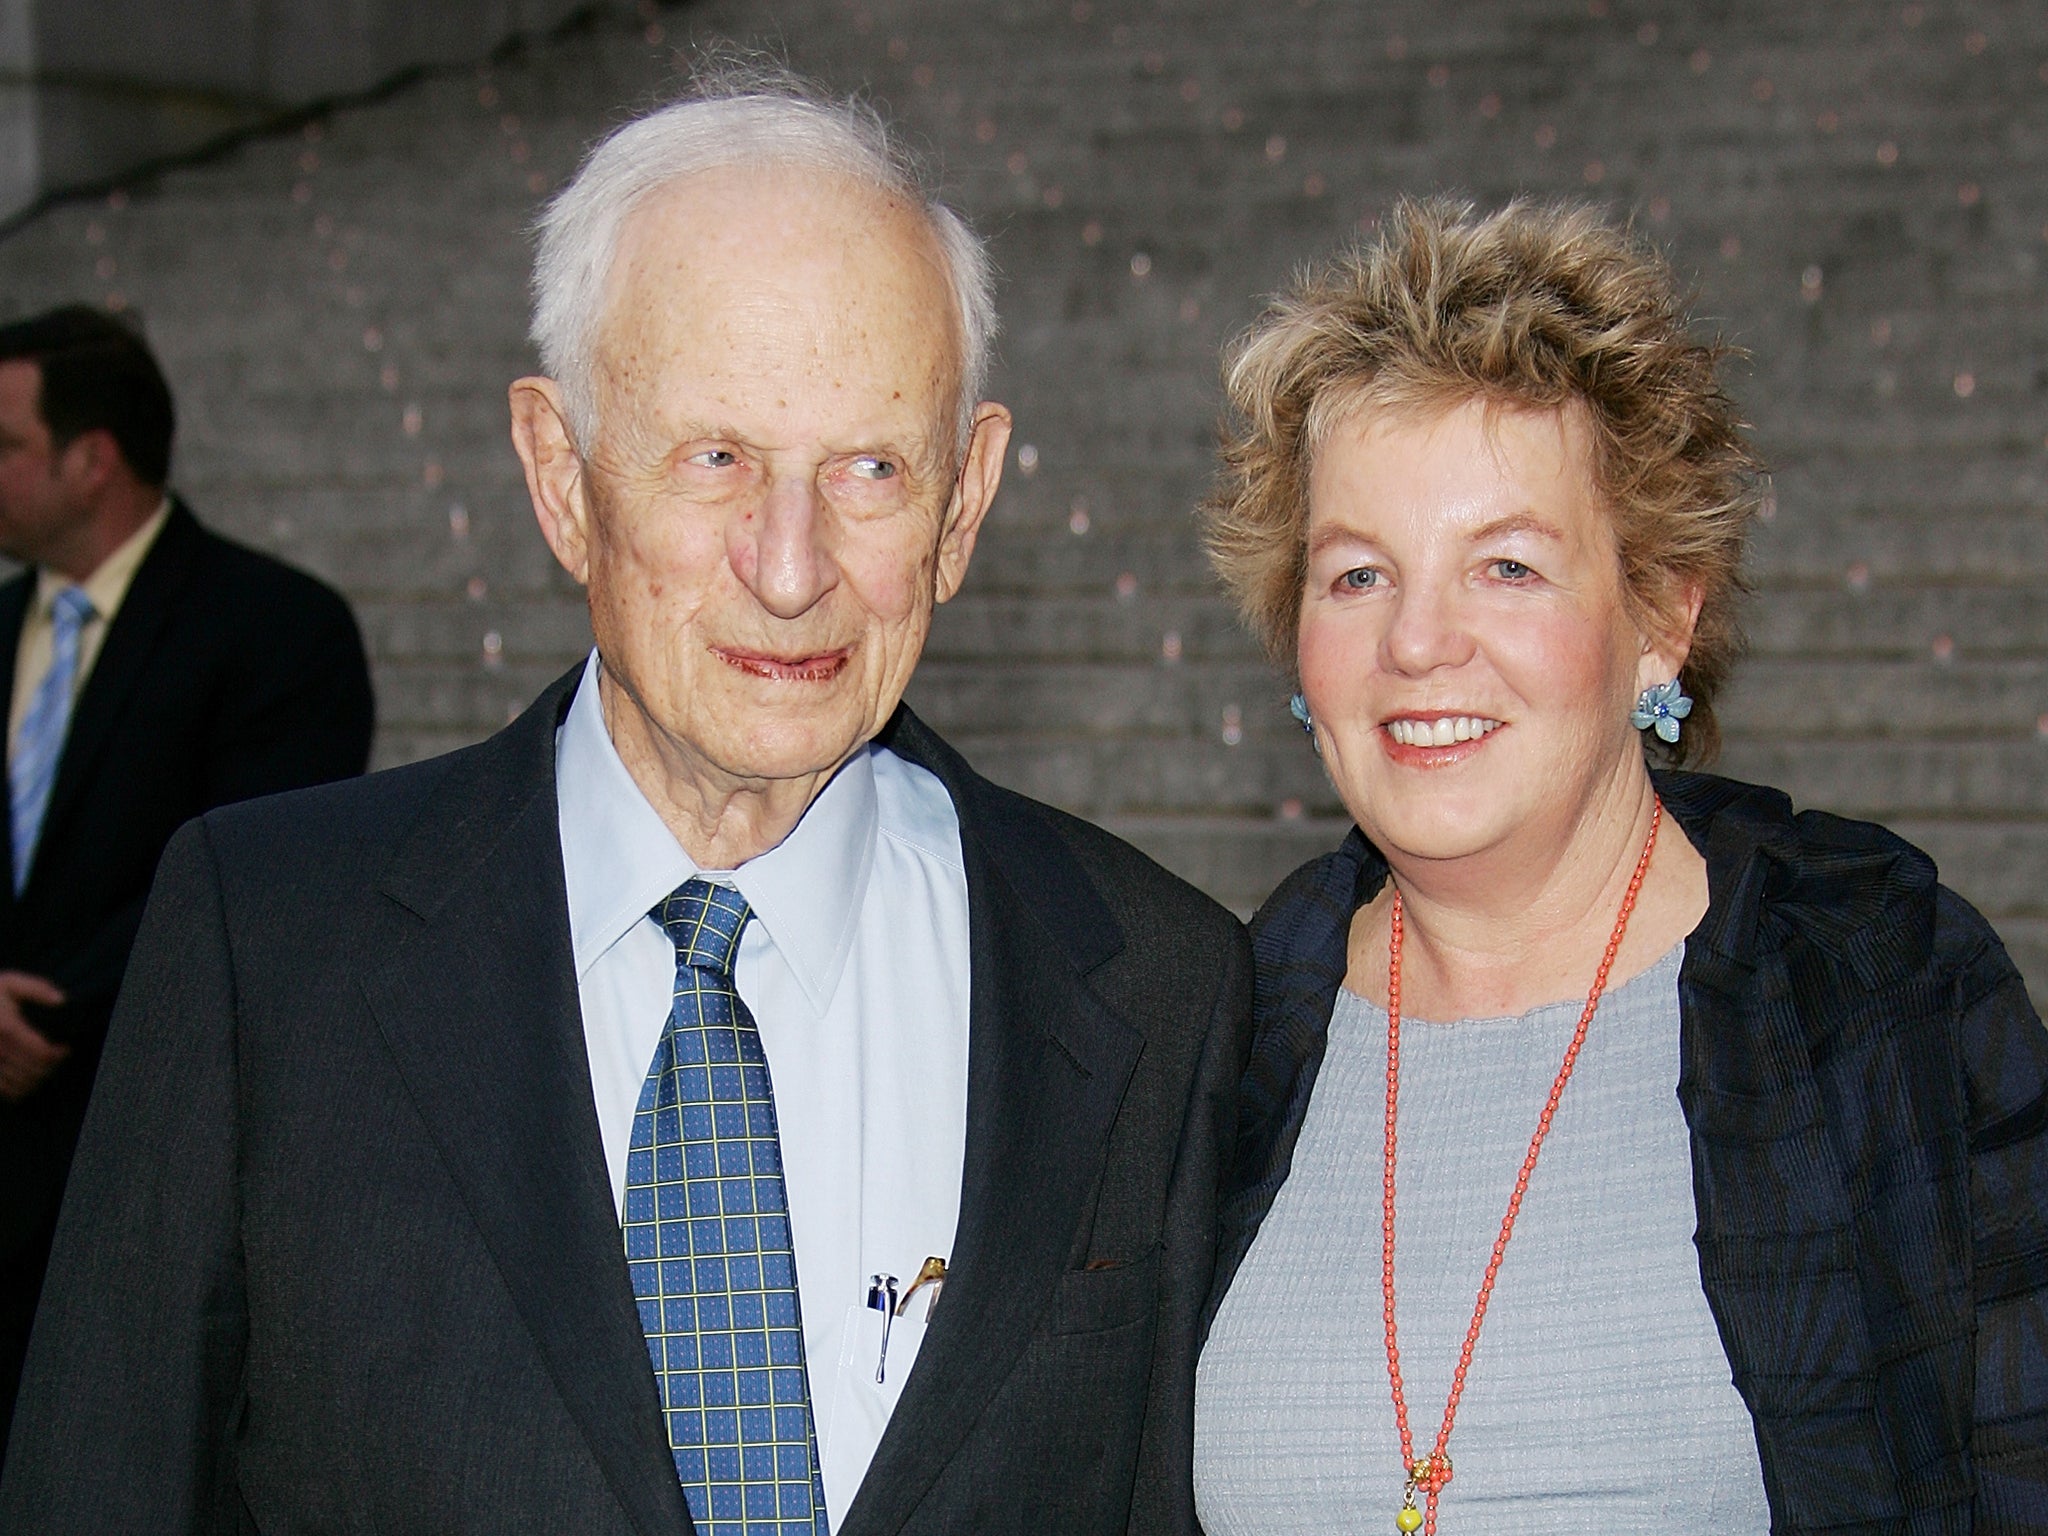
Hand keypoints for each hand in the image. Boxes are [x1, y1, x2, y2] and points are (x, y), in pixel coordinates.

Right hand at [0, 971, 67, 1099]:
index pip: (41, 1052)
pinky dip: (20, 1090)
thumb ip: (37, 989)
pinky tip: (25, 1078)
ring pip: (21, 1085)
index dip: (58, 1054)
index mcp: (7, 1028)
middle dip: (51, 1066)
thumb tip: (61, 1000)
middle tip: (57, 1058)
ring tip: (42, 1068)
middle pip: (34, 1070)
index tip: (64, 1048)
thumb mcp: (9, 983)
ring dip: (37, 1079)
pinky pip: (5, 1091)